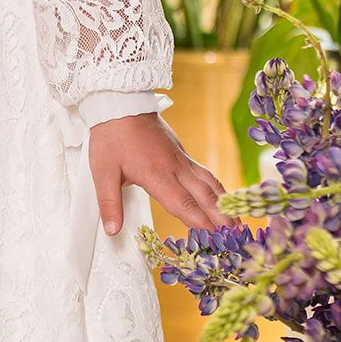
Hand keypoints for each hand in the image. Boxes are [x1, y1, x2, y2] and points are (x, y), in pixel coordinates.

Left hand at [88, 110, 225, 234]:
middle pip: (204, 196)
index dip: (201, 223)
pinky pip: (205, 174)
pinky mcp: (182, 153)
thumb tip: (112, 230)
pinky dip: (217, 189)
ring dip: (225, 204)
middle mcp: (175, 168)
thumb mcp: (102, 171)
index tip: (214, 239)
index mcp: (157, 175)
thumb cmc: (112, 136)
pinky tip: (222, 197)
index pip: (183, 204)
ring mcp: (182, 159)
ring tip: (237, 221)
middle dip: (222, 218)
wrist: (120, 102)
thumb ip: (109, 203)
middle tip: (237, 236)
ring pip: (210, 183)